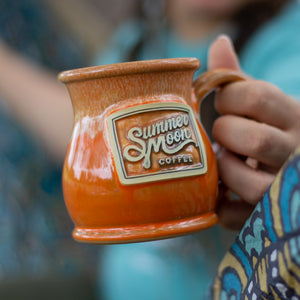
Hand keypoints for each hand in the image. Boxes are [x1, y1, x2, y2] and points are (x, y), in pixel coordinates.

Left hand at [208, 35, 299, 229]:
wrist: (290, 172)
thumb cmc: (269, 130)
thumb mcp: (262, 103)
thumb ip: (238, 78)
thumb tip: (219, 42)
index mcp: (296, 116)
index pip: (258, 96)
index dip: (227, 97)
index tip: (221, 103)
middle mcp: (295, 152)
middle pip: (252, 139)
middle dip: (224, 133)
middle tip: (220, 134)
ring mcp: (283, 187)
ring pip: (249, 182)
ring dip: (224, 170)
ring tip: (222, 161)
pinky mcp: (265, 215)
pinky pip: (238, 216)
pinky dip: (222, 206)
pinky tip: (220, 192)